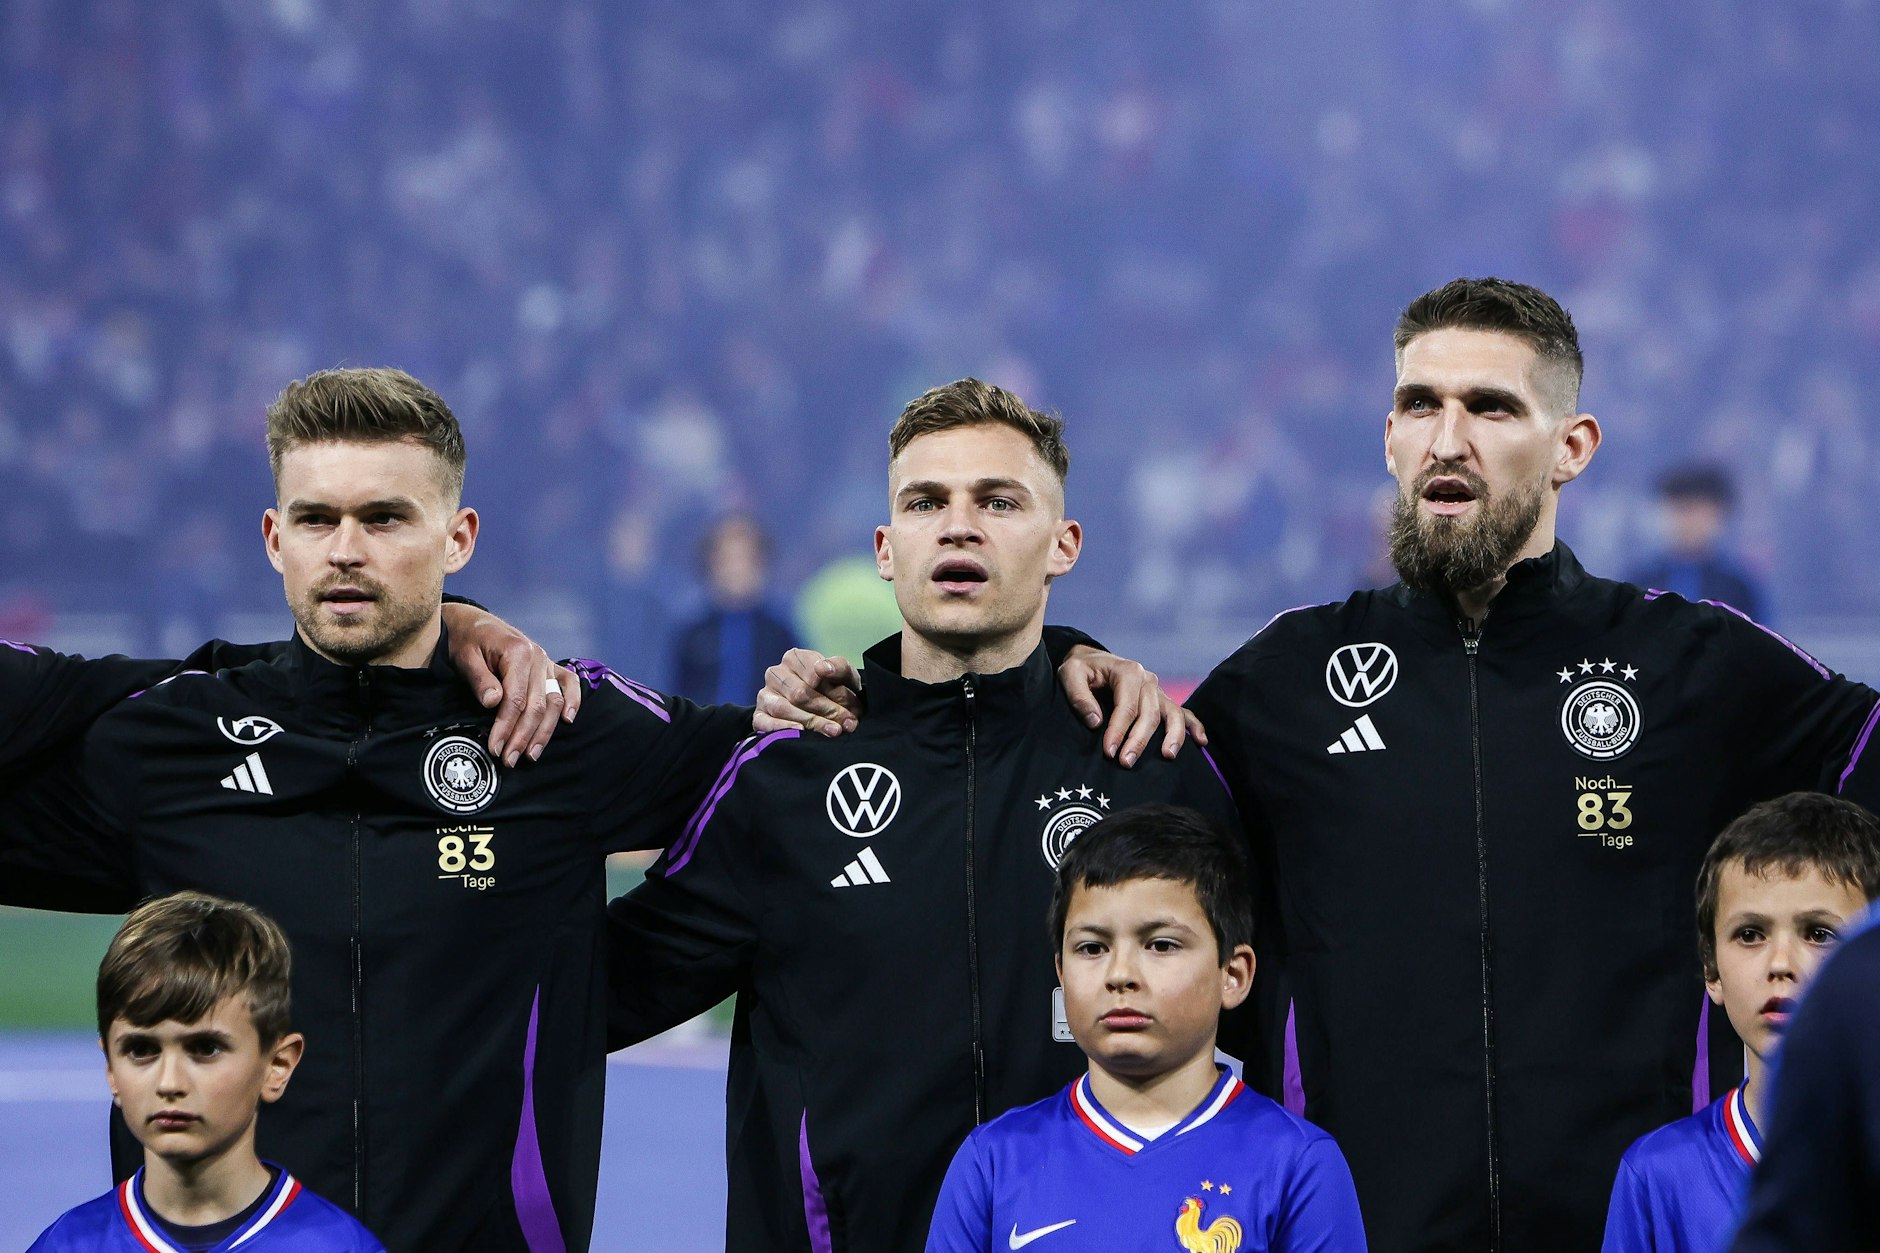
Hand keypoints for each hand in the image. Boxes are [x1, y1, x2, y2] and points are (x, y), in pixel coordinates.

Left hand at [440, 603, 581, 765]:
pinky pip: (569, 683)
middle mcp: (538, 657)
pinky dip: (573, 701)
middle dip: (523, 736)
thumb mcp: (464, 657)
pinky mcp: (550, 667)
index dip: (506, 726)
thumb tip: (493, 703)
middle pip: (537, 705)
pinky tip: (567, 720)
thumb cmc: (465, 640)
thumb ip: (480, 679)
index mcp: (518, 652)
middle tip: (509, 760)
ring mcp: (547, 662)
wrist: (473, 622)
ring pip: (554, 701)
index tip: (495, 748)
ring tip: (531, 755)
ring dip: (544, 731)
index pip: (516, 698)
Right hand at [754, 648, 862, 737]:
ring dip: (811, 721)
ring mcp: (765, 694)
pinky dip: (782, 727)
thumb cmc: (833, 689)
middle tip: (847, 724)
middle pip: (800, 693)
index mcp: (795, 658)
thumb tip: (823, 668)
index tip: (853, 707)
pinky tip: (800, 732)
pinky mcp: (758, 715)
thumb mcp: (844, 677)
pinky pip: (765, 722)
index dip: (836, 693)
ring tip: (833, 731)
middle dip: (827, 710)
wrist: (819, 709)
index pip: (814, 674)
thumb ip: (839, 668)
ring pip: (784, 707)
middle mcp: (776, 673)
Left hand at [1057, 644, 1205, 765]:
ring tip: (1167, 756)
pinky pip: (1183, 713)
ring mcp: (1158, 690)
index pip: (1126, 706)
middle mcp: (1147, 680)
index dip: (1118, 730)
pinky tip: (1201, 742)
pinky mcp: (1162, 700)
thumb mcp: (1070, 674)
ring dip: (1172, 736)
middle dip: (1139, 740)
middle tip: (1126, 763)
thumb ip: (1080, 697)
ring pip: (1172, 714)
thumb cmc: (1080, 669)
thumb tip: (1097, 722)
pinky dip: (1194, 726)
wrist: (1091, 660)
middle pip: (1150, 714)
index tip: (1108, 751)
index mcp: (1128, 671)